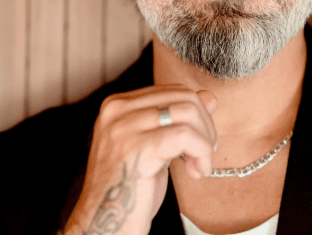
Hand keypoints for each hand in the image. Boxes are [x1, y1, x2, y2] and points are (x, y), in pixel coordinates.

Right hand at [62, 85, 217, 234]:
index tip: (201, 141)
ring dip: (205, 141)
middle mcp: (116, 111)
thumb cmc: (128, 189)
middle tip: (204, 154)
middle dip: (206, 126)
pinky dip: (201, 152)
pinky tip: (197, 172)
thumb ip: (178, 120)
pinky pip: (185, 136)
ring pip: (188, 113)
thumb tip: (209, 96)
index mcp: (117, 105)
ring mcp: (123, 128)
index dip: (198, 114)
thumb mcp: (156, 147)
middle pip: (184, 97)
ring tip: (199, 165)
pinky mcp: (135, 148)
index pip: (174, 91)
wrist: (102, 225)